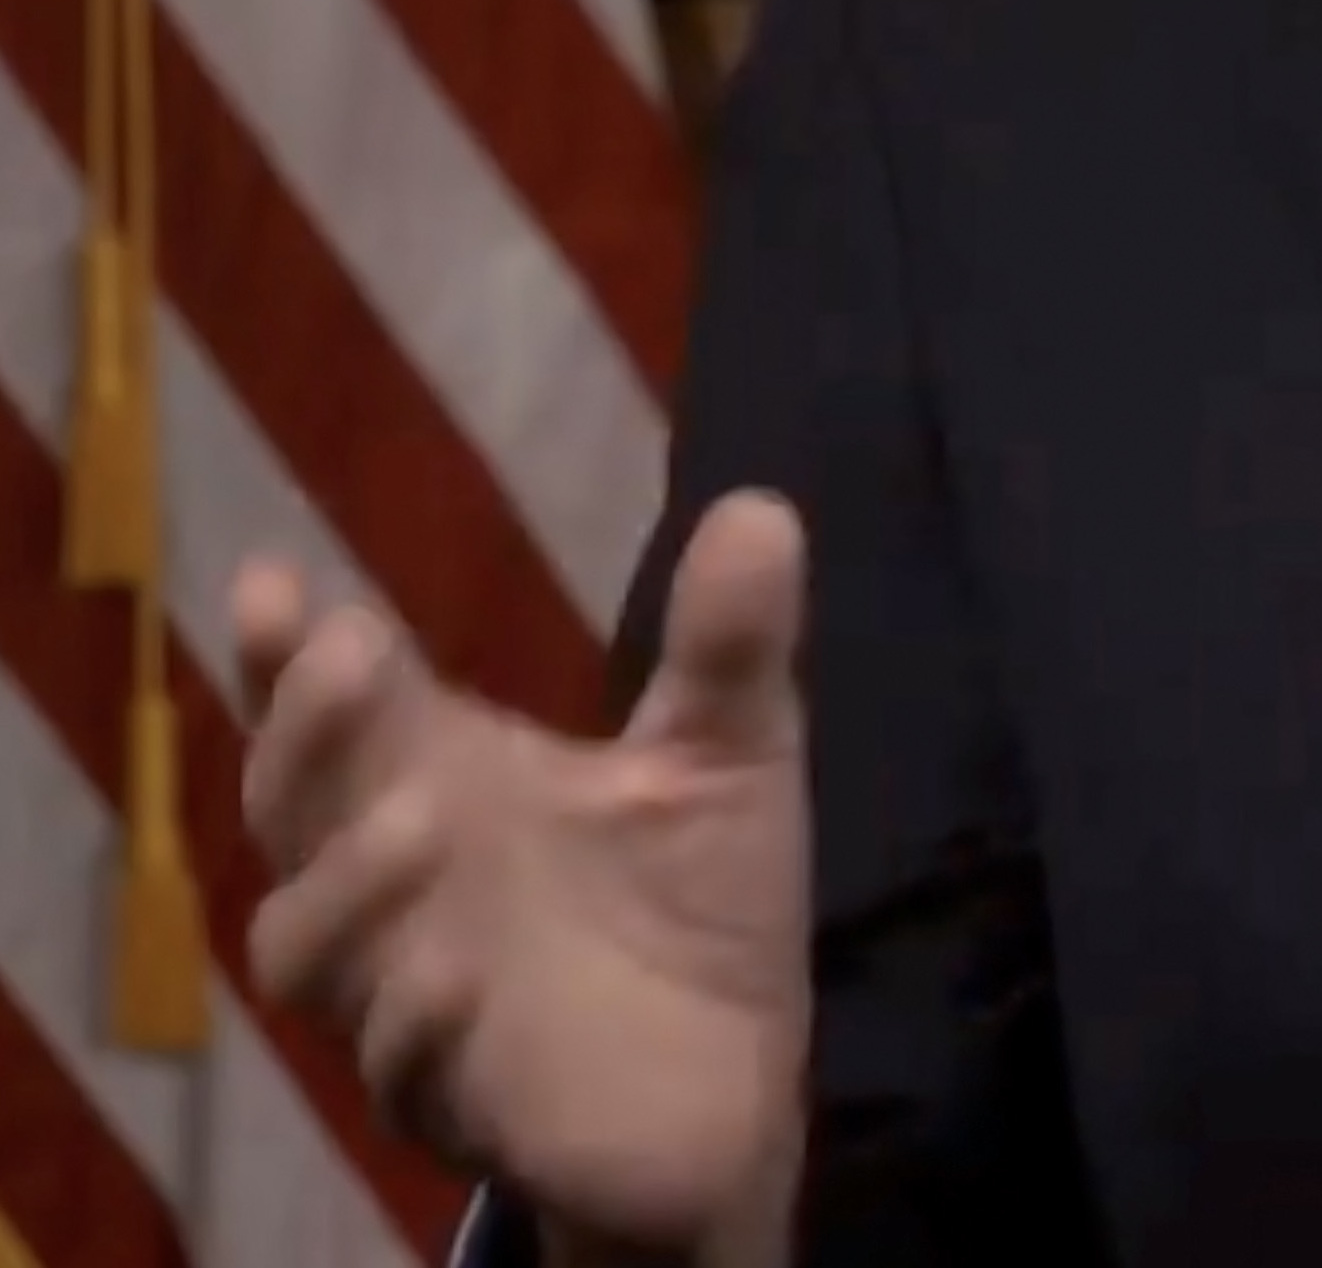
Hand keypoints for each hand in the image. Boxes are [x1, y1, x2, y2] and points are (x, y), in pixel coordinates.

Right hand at [236, 490, 814, 1249]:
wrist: (738, 1077)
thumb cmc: (700, 902)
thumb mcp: (732, 756)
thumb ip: (729, 647)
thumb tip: (761, 507)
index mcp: (446, 783)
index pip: (336, 714)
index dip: (281, 657)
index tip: (269, 582)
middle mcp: (400, 886)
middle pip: (291, 811)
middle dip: (300, 737)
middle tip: (348, 655)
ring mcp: (413, 998)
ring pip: (308, 952)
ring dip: (346, 887)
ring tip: (421, 814)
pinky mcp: (462, 1105)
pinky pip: (400, 1075)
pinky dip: (415, 1024)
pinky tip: (457, 973)